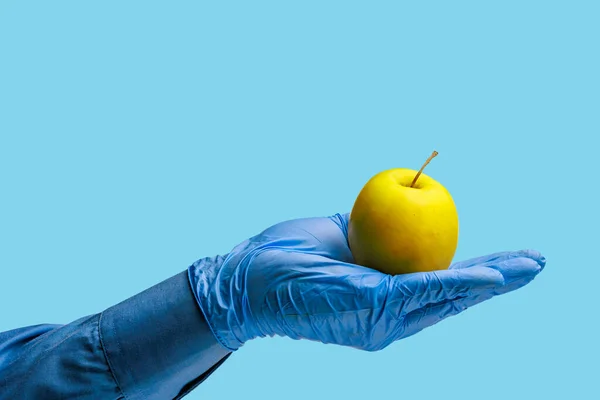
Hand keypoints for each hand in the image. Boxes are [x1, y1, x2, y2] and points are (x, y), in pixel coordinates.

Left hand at [189, 213, 544, 351]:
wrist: (245, 277)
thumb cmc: (287, 257)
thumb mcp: (339, 235)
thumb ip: (371, 231)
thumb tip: (395, 207)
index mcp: (381, 300)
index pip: (436, 286)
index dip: (473, 274)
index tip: (504, 259)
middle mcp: (387, 318)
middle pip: (453, 297)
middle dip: (497, 281)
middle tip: (535, 264)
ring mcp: (381, 320)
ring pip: (448, 298)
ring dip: (492, 281)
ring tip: (528, 267)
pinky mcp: (370, 311)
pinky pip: (423, 292)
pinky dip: (459, 282)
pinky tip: (491, 275)